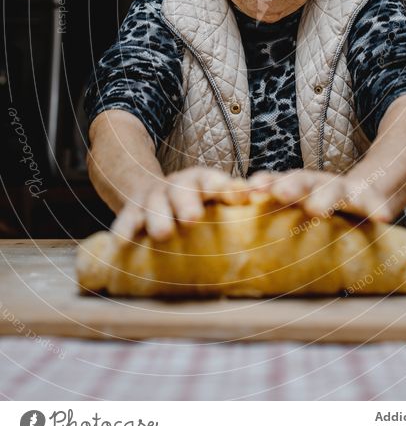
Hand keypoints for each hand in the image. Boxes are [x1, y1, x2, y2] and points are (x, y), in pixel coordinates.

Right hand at [111, 166, 248, 242]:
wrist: (147, 188)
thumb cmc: (193, 200)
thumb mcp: (211, 193)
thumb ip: (234, 197)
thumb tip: (263, 201)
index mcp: (201, 181)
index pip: (214, 181)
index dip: (227, 188)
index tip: (241, 197)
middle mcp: (176, 187)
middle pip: (182, 192)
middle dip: (187, 203)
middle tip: (193, 218)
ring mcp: (152, 198)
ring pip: (154, 206)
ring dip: (158, 219)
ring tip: (163, 234)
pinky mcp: (130, 211)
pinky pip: (125, 221)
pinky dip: (123, 231)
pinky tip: (121, 244)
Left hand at [247, 169, 392, 222]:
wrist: (361, 192)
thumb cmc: (316, 207)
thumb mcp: (294, 210)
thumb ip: (270, 223)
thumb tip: (235, 257)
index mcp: (293, 187)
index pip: (274, 183)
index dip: (262, 186)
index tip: (246, 192)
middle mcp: (315, 184)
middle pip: (300, 181)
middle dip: (289, 186)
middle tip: (280, 194)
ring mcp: (341, 188)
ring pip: (332, 189)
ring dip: (324, 197)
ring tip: (317, 210)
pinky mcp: (366, 198)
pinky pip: (372, 203)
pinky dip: (376, 208)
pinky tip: (382, 218)